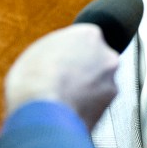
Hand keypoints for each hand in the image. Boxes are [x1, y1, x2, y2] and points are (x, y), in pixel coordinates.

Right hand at [4, 24, 118, 129]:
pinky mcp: (110, 104)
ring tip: (64, 97)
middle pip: (96, 60)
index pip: (83, 40)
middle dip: (83, 70)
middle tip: (63, 80)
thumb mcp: (38, 52)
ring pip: (99, 82)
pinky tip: (70, 109)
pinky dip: (87, 105)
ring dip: (87, 88)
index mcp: (89, 35)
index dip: (69, 53)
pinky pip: (98, 101)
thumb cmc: (35, 81)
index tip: (60, 61)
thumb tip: (60, 57)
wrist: (44, 112)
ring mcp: (111, 80)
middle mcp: (107, 55)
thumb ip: (58, 50)